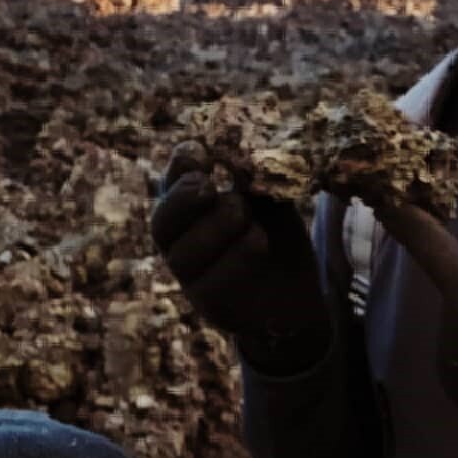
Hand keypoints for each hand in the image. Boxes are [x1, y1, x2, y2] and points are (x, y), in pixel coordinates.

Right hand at [150, 141, 331, 373]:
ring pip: (183, 254)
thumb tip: (247, 151)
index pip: (168, 185)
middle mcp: (180, 244)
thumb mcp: (269, 200)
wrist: (297, 296)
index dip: (179, 166)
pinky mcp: (210, 306)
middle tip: (207, 185)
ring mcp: (191, 279)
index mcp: (187, 211)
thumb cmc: (275, 237)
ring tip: (243, 210)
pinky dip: (238, 256)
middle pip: (161, 222)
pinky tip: (259, 240)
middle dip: (182, 199)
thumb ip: (255, 179)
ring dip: (216, 226)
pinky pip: (214, 282)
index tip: (200, 150)